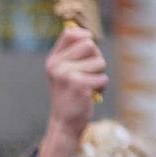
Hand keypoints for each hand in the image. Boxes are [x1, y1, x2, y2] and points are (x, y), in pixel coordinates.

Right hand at [38, 27, 108, 156]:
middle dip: (96, 59)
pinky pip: (103, 79)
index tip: (87, 49)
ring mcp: (66, 75)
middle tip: (87, 74)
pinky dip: (101, 88)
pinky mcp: (78, 86)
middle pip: (90, 45)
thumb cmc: (70, 95)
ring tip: (88, 86)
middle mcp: (56, 66)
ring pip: (100, 62)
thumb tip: (87, 34)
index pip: (71, 33)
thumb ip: (73, 53)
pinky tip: (90, 95)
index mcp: (53, 60)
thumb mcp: (65, 72)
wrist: (64, 123)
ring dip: (99, 75)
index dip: (85, 36)